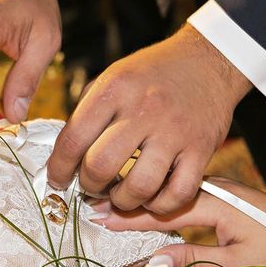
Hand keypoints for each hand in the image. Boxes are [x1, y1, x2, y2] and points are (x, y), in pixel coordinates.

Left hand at [48, 24, 251, 213]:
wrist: (209, 60)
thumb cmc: (152, 74)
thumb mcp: (110, 78)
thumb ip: (85, 113)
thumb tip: (63, 155)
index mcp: (114, 89)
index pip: (73, 139)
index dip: (58, 168)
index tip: (56, 179)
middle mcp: (144, 110)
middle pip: (101, 166)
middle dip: (88, 186)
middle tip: (90, 186)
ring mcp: (175, 131)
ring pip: (139, 187)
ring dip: (122, 201)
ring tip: (118, 195)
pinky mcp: (202, 149)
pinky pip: (177, 194)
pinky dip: (159, 206)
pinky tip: (150, 197)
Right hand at [89, 177, 265, 266]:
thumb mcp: (239, 263)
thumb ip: (194, 259)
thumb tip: (152, 262)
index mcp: (213, 204)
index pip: (159, 210)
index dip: (128, 216)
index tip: (98, 218)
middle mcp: (210, 189)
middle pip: (157, 193)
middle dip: (123, 199)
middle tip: (90, 205)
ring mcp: (214, 188)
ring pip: (165, 190)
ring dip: (137, 197)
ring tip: (107, 202)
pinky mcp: (217, 194)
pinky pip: (176, 193)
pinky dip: (154, 198)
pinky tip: (140, 202)